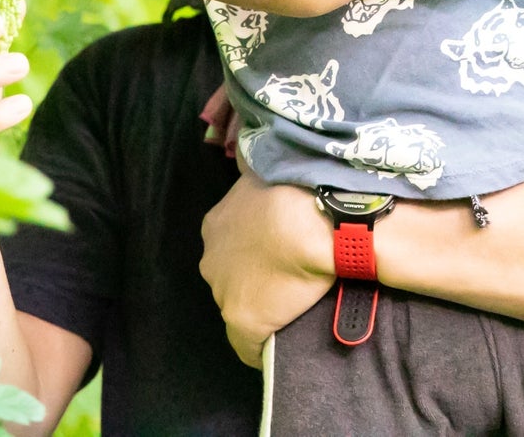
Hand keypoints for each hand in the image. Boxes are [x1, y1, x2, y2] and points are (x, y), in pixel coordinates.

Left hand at [199, 162, 334, 367]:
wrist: (312, 214)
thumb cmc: (299, 192)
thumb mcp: (273, 181)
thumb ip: (266, 186)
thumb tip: (274, 173)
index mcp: (217, 225)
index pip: (231, 249)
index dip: (255, 255)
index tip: (277, 258)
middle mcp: (211, 258)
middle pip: (231, 278)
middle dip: (254, 278)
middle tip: (287, 276)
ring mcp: (223, 289)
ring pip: (240, 305)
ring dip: (261, 305)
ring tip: (292, 305)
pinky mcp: (242, 320)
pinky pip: (248, 345)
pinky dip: (261, 348)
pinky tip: (275, 350)